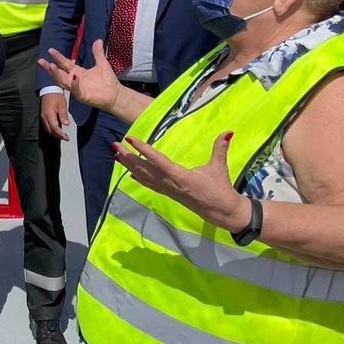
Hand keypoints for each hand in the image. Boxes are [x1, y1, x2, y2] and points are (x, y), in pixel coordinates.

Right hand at [37, 40, 121, 111]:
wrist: (116, 95)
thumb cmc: (108, 81)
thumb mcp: (102, 63)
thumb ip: (97, 53)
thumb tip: (98, 40)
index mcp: (77, 72)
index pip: (65, 63)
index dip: (58, 57)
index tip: (50, 50)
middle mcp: (74, 80)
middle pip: (59, 73)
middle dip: (49, 67)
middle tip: (40, 61)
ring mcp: (77, 89)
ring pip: (63, 82)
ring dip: (56, 75)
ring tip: (51, 66)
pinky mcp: (82, 96)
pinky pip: (76, 90)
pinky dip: (74, 84)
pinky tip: (73, 77)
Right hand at [40, 92, 69, 140]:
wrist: (49, 90)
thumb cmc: (56, 96)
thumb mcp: (62, 105)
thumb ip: (63, 115)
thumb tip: (66, 124)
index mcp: (49, 115)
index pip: (55, 128)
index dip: (61, 134)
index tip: (66, 138)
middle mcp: (44, 117)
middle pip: (50, 131)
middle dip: (58, 136)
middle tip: (66, 138)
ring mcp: (43, 117)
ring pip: (48, 129)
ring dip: (54, 133)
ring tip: (62, 135)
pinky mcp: (43, 116)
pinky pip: (47, 126)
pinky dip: (52, 129)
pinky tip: (57, 129)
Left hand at [112, 131, 249, 230]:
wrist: (220, 211)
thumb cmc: (219, 189)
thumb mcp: (219, 168)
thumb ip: (220, 148)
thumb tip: (228, 131)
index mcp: (180, 176)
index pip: (157, 160)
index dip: (143, 150)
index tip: (131, 139)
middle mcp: (169, 183)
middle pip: (144, 168)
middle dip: (128, 156)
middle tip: (115, 145)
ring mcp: (167, 189)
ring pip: (144, 176)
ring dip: (129, 165)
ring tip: (117, 155)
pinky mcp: (168, 193)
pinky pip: (149, 184)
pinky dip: (138, 177)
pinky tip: (130, 172)